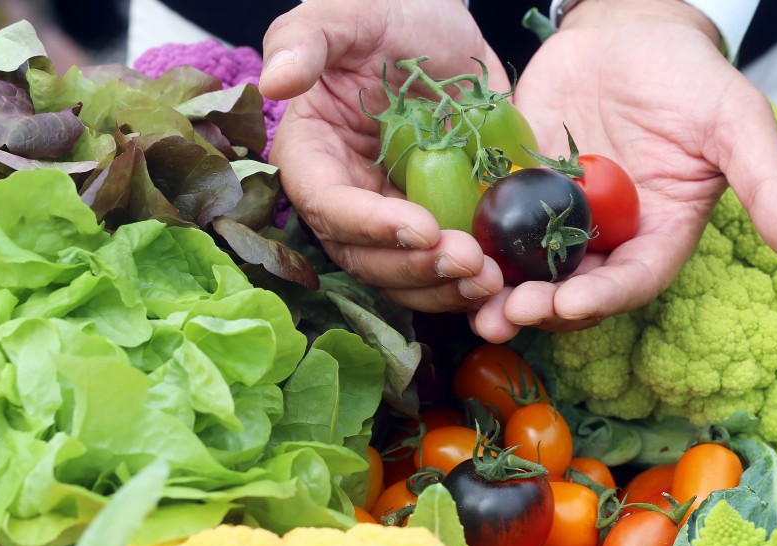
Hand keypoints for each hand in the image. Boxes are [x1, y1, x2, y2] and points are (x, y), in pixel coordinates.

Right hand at [259, 0, 505, 311]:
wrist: (445, 33)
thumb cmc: (387, 13)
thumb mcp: (348, 14)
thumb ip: (304, 39)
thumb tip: (274, 82)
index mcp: (313, 156)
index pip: (329, 206)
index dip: (371, 226)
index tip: (422, 229)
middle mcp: (347, 198)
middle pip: (365, 257)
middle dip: (415, 268)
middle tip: (468, 262)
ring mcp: (392, 218)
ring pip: (403, 276)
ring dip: (443, 288)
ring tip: (489, 280)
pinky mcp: (435, 224)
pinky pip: (442, 269)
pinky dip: (467, 284)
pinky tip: (502, 281)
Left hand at [469, 0, 776, 341]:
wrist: (627, 34)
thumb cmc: (690, 78)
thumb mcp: (737, 124)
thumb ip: (767, 186)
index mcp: (658, 235)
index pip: (634, 281)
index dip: (604, 298)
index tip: (572, 303)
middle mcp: (607, 239)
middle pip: (573, 288)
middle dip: (541, 307)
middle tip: (506, 314)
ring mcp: (559, 218)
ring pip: (528, 268)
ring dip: (501, 292)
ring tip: (473, 304)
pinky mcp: (518, 190)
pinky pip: (494, 223)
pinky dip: (475, 242)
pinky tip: (448, 251)